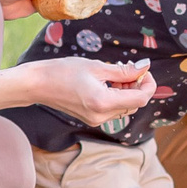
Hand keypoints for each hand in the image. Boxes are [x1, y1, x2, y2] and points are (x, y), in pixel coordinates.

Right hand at [0, 58, 152, 123]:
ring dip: (126, 92)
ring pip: (124, 108)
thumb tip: (145, 68)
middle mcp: (101, 116)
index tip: (144, 71)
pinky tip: (107, 83)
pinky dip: (116, 97)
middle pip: (134, 105)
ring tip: (115, 74)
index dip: (149, 85)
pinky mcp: (90, 119)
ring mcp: (95, 120)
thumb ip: (124, 71)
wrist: (37, 84)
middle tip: (128, 70)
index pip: (141, 99)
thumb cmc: (63, 71)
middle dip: (137, 87)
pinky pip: (112, 110)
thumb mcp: (97, 67)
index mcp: (104, 103)